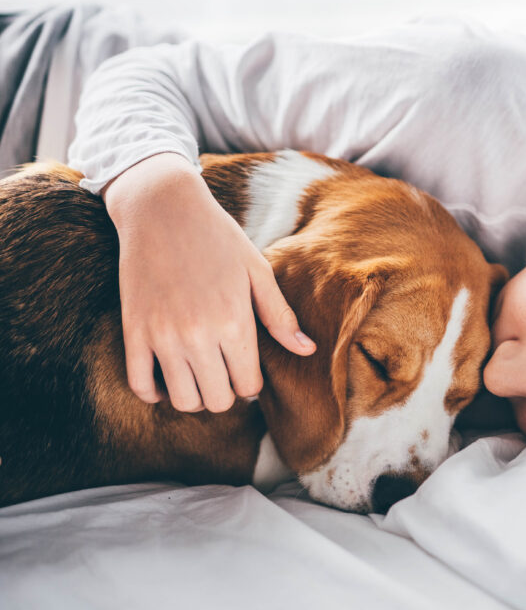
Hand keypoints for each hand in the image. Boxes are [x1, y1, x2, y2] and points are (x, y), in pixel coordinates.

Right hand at [103, 152, 316, 411]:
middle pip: (216, 401)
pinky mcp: (133, 331)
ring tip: (200, 375)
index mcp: (234, 322)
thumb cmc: (218, 238)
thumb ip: (280, 316)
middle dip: (225, 393)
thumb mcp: (257, 271)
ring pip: (182, 400)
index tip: (247, 371)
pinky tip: (167, 378)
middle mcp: (198, 336)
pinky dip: (155, 392)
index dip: (251, 385)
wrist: (162, 208)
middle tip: (225, 374)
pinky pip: (139, 385)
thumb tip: (308, 350)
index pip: (247, 386)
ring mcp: (161, 336)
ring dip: (194, 396)